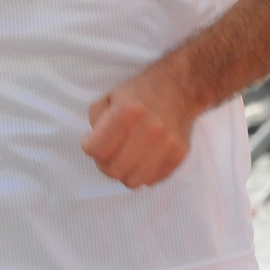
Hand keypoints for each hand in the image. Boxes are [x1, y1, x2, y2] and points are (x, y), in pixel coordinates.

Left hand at [82, 64, 193, 188]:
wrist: (179, 87)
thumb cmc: (139, 93)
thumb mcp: (109, 96)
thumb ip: (95, 120)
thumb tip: (95, 145)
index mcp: (127, 111)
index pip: (97, 149)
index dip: (90, 149)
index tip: (94, 143)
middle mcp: (149, 129)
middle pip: (114, 170)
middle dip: (105, 165)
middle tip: (108, 155)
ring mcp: (167, 143)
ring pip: (134, 181)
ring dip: (125, 173)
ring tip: (125, 160)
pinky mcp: (179, 154)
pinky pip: (153, 179)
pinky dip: (143, 174)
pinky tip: (142, 160)